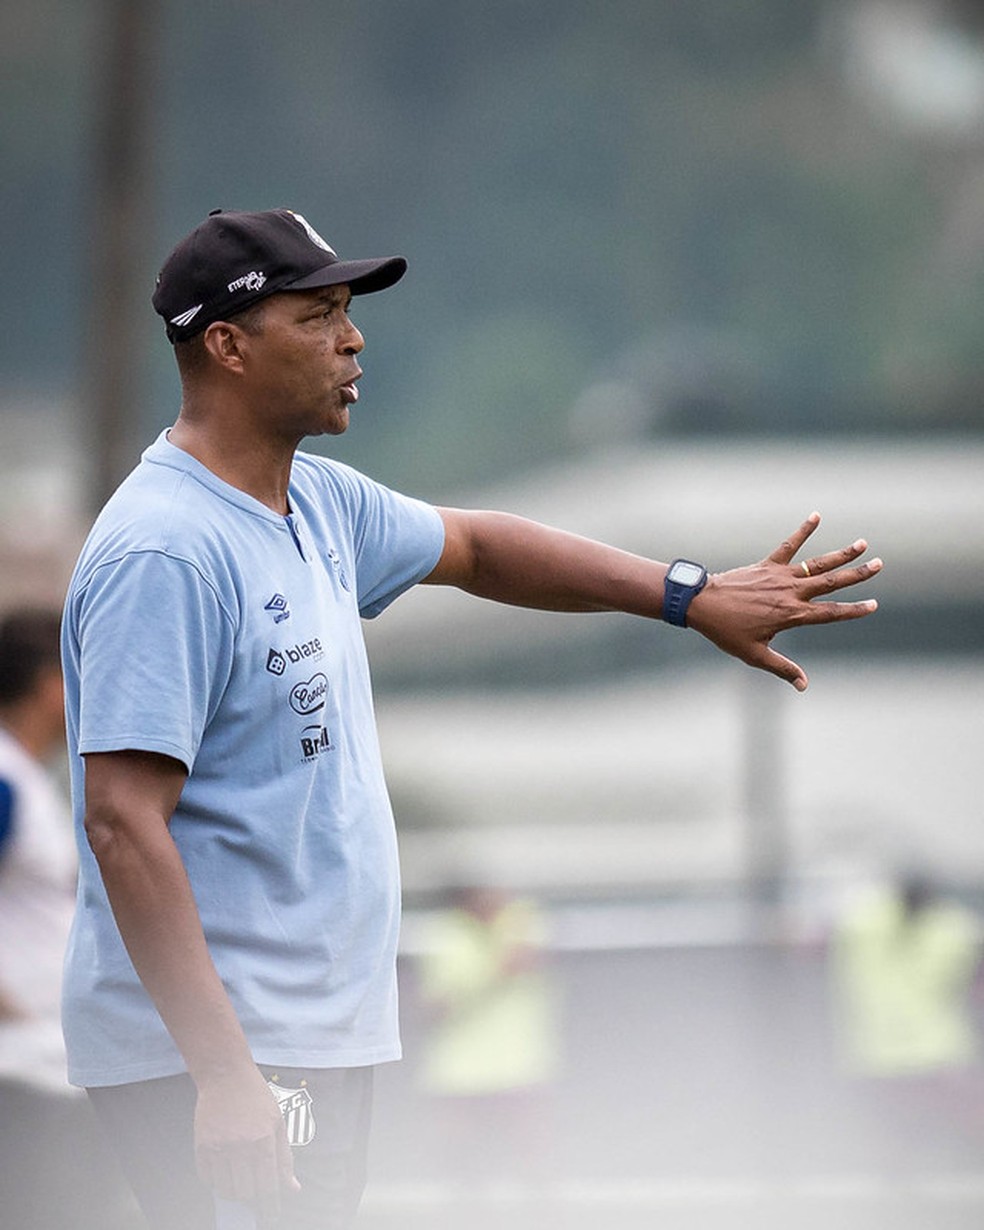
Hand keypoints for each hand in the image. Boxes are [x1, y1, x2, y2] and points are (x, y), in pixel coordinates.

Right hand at [194, 1065, 298, 1224]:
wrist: (226, 1075)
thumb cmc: (256, 1098)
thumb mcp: (278, 1123)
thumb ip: (285, 1158)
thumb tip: (292, 1188)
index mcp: (263, 1139)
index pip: (268, 1185)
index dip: (271, 1206)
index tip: (272, 1215)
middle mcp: (240, 1145)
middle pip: (246, 1193)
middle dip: (253, 1201)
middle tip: (256, 1198)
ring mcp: (218, 1146)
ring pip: (226, 1190)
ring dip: (235, 1193)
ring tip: (241, 1182)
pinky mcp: (202, 1146)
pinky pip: (208, 1179)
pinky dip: (217, 1182)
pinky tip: (225, 1172)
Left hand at [685, 512, 881, 691]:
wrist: (702, 605)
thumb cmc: (727, 632)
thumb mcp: (755, 655)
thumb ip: (782, 668)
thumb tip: (804, 685)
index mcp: (792, 616)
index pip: (831, 614)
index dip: (854, 610)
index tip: (874, 605)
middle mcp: (791, 593)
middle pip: (831, 583)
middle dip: (858, 574)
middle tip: (880, 564)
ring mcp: (780, 576)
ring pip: (817, 563)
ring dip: (841, 553)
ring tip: (862, 543)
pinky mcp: (767, 564)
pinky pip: (789, 545)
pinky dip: (803, 530)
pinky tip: (816, 516)